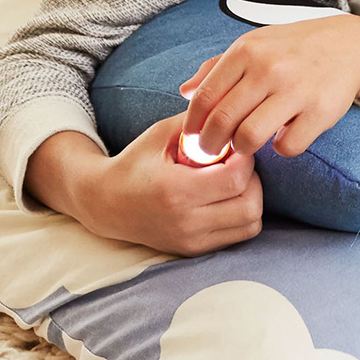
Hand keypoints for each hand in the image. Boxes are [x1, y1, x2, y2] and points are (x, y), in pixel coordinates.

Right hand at [26, 120, 262, 256]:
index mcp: (176, 191)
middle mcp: (185, 222)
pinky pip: (237, 235)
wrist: (105, 204)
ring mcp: (190, 241)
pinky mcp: (193, 251)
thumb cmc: (136, 162)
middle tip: (238, 164)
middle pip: (250, 204)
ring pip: (249, 224)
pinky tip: (225, 198)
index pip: (236, 178)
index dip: (245, 158)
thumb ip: (198, 120)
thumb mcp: (161, 133)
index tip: (235, 146)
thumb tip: (233, 109)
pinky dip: (241, 215)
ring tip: (233, 181)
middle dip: (253, 179)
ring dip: (251, 198)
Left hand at [179, 14, 359, 160]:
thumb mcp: (254, 45)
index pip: (205, 97)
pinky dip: (281, 148)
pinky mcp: (320, 111)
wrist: (348, 45)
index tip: (193, 137)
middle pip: (222, 121)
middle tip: (212, 151)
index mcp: (247, 51)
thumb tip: (184, 92)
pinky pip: (287, 147)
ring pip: (249, 138)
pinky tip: (283, 137)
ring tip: (246, 145)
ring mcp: (296, 90)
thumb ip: (217, 67)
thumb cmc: (293, 48)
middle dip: (211, 144)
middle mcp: (269, 69)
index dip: (193, 124)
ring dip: (242, 149)